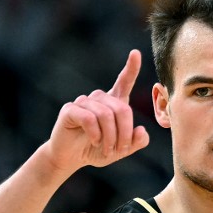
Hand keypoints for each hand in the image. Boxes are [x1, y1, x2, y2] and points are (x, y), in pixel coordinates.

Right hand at [45, 49, 150, 172]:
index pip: (123, 83)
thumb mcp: (120, 150)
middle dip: (124, 133)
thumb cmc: (96, 150)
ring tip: (106, 149)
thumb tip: (141, 130)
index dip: (131, 69)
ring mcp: (83, 102)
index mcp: (113, 104)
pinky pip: (90, 118)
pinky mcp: (70, 110)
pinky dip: (96, 134)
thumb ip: (135, 142)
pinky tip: (95, 141)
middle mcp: (99, 99)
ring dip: (110, 137)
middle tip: (120, 149)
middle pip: (122, 109)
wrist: (70, 158)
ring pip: (106, 115)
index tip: (136, 53)